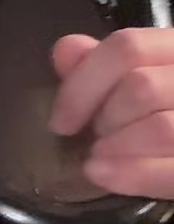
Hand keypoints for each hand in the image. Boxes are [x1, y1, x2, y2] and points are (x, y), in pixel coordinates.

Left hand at [49, 28, 173, 197]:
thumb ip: (101, 63)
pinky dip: (130, 174)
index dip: (82, 83)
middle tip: (94, 137)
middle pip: (142, 87)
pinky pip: (169, 171)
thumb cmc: (155, 105)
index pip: (128, 48)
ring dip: (115, 146)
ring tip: (98, 157)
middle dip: (104, 118)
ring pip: (160, 128)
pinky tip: (100, 174)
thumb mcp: (135, 76)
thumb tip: (65, 51)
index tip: (60, 119)